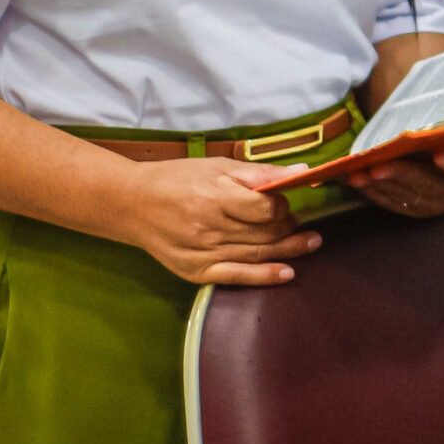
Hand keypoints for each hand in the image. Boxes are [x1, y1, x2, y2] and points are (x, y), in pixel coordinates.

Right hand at [113, 156, 318, 285]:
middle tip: (300, 221)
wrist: (133, 205)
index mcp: (215, 197)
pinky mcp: (197, 272)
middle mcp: (210, 229)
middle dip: (289, 227)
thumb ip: (260, 173)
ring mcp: (203, 254)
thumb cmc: (178, 179)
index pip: (266, 208)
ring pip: (258, 254)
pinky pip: (238, 277)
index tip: (283, 200)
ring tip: (310, 242)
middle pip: (266, 233)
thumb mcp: (218, 166)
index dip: (282, 205)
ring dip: (288, 249)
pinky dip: (265, 276)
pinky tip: (288, 273)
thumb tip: (302, 173)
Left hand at [349, 149, 443, 218]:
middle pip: (431, 186)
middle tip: (378, 168)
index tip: (441, 156)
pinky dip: (377, 194)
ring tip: (359, 175)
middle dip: (402, 176)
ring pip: (410, 198)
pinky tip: (359, 182)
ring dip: (382, 187)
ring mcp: (440, 205)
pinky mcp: (422, 210)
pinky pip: (398, 205)